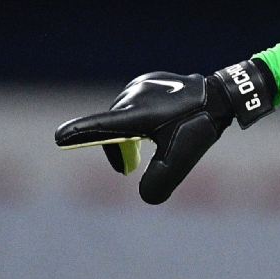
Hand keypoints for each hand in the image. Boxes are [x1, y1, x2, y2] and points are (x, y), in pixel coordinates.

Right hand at [56, 59, 273, 204]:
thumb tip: (144, 197)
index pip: (103, 126)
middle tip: (127, 168)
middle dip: (117, 149)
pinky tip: (155, 126)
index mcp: (139, 114)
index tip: (58, 138)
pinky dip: (137, 119)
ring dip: (127, 133)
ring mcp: (139, 84)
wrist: (221, 96)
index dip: (80, 133)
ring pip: (121, 116)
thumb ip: (161, 181)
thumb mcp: (182, 159)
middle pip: (111, 128)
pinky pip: (132, 105)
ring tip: (142, 145)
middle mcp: (134, 95)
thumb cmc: (199, 127)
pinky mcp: (145, 81)